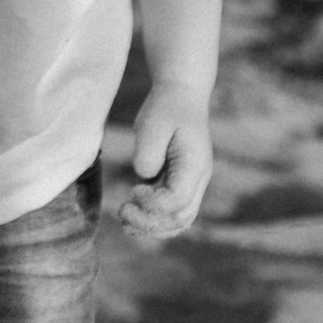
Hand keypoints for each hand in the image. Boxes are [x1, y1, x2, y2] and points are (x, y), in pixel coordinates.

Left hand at [117, 83, 213, 241]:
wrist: (182, 96)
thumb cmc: (167, 107)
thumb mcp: (154, 123)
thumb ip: (148, 152)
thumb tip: (143, 177)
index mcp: (195, 165)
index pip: (178, 201)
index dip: (154, 204)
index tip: (134, 189)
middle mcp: (198, 180)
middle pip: (181, 218)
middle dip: (151, 222)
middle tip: (123, 211)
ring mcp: (192, 185)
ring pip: (179, 221)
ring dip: (153, 227)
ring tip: (125, 220)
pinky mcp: (180, 185)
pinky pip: (172, 213)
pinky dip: (154, 220)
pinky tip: (131, 218)